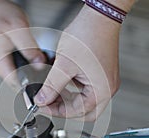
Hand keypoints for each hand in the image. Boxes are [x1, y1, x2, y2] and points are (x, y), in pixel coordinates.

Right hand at [0, 0, 45, 87]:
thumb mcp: (18, 28)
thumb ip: (29, 48)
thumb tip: (40, 65)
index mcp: (0, 63)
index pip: (19, 85)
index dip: (34, 84)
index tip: (46, 79)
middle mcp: (1, 66)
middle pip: (22, 83)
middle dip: (36, 78)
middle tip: (48, 68)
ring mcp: (5, 63)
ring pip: (23, 75)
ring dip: (35, 71)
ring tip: (44, 61)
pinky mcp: (9, 58)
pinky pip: (23, 67)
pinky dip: (32, 63)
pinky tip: (38, 56)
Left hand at [34, 6, 122, 120]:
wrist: (99, 16)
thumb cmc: (88, 35)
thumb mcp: (64, 65)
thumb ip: (51, 86)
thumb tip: (42, 100)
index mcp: (101, 90)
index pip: (77, 111)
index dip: (56, 111)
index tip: (42, 106)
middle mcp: (106, 87)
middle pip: (84, 111)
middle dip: (65, 109)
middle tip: (48, 103)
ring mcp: (104, 80)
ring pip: (84, 100)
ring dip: (67, 99)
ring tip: (51, 92)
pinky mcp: (100, 73)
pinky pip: (85, 88)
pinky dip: (72, 89)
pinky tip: (61, 82)